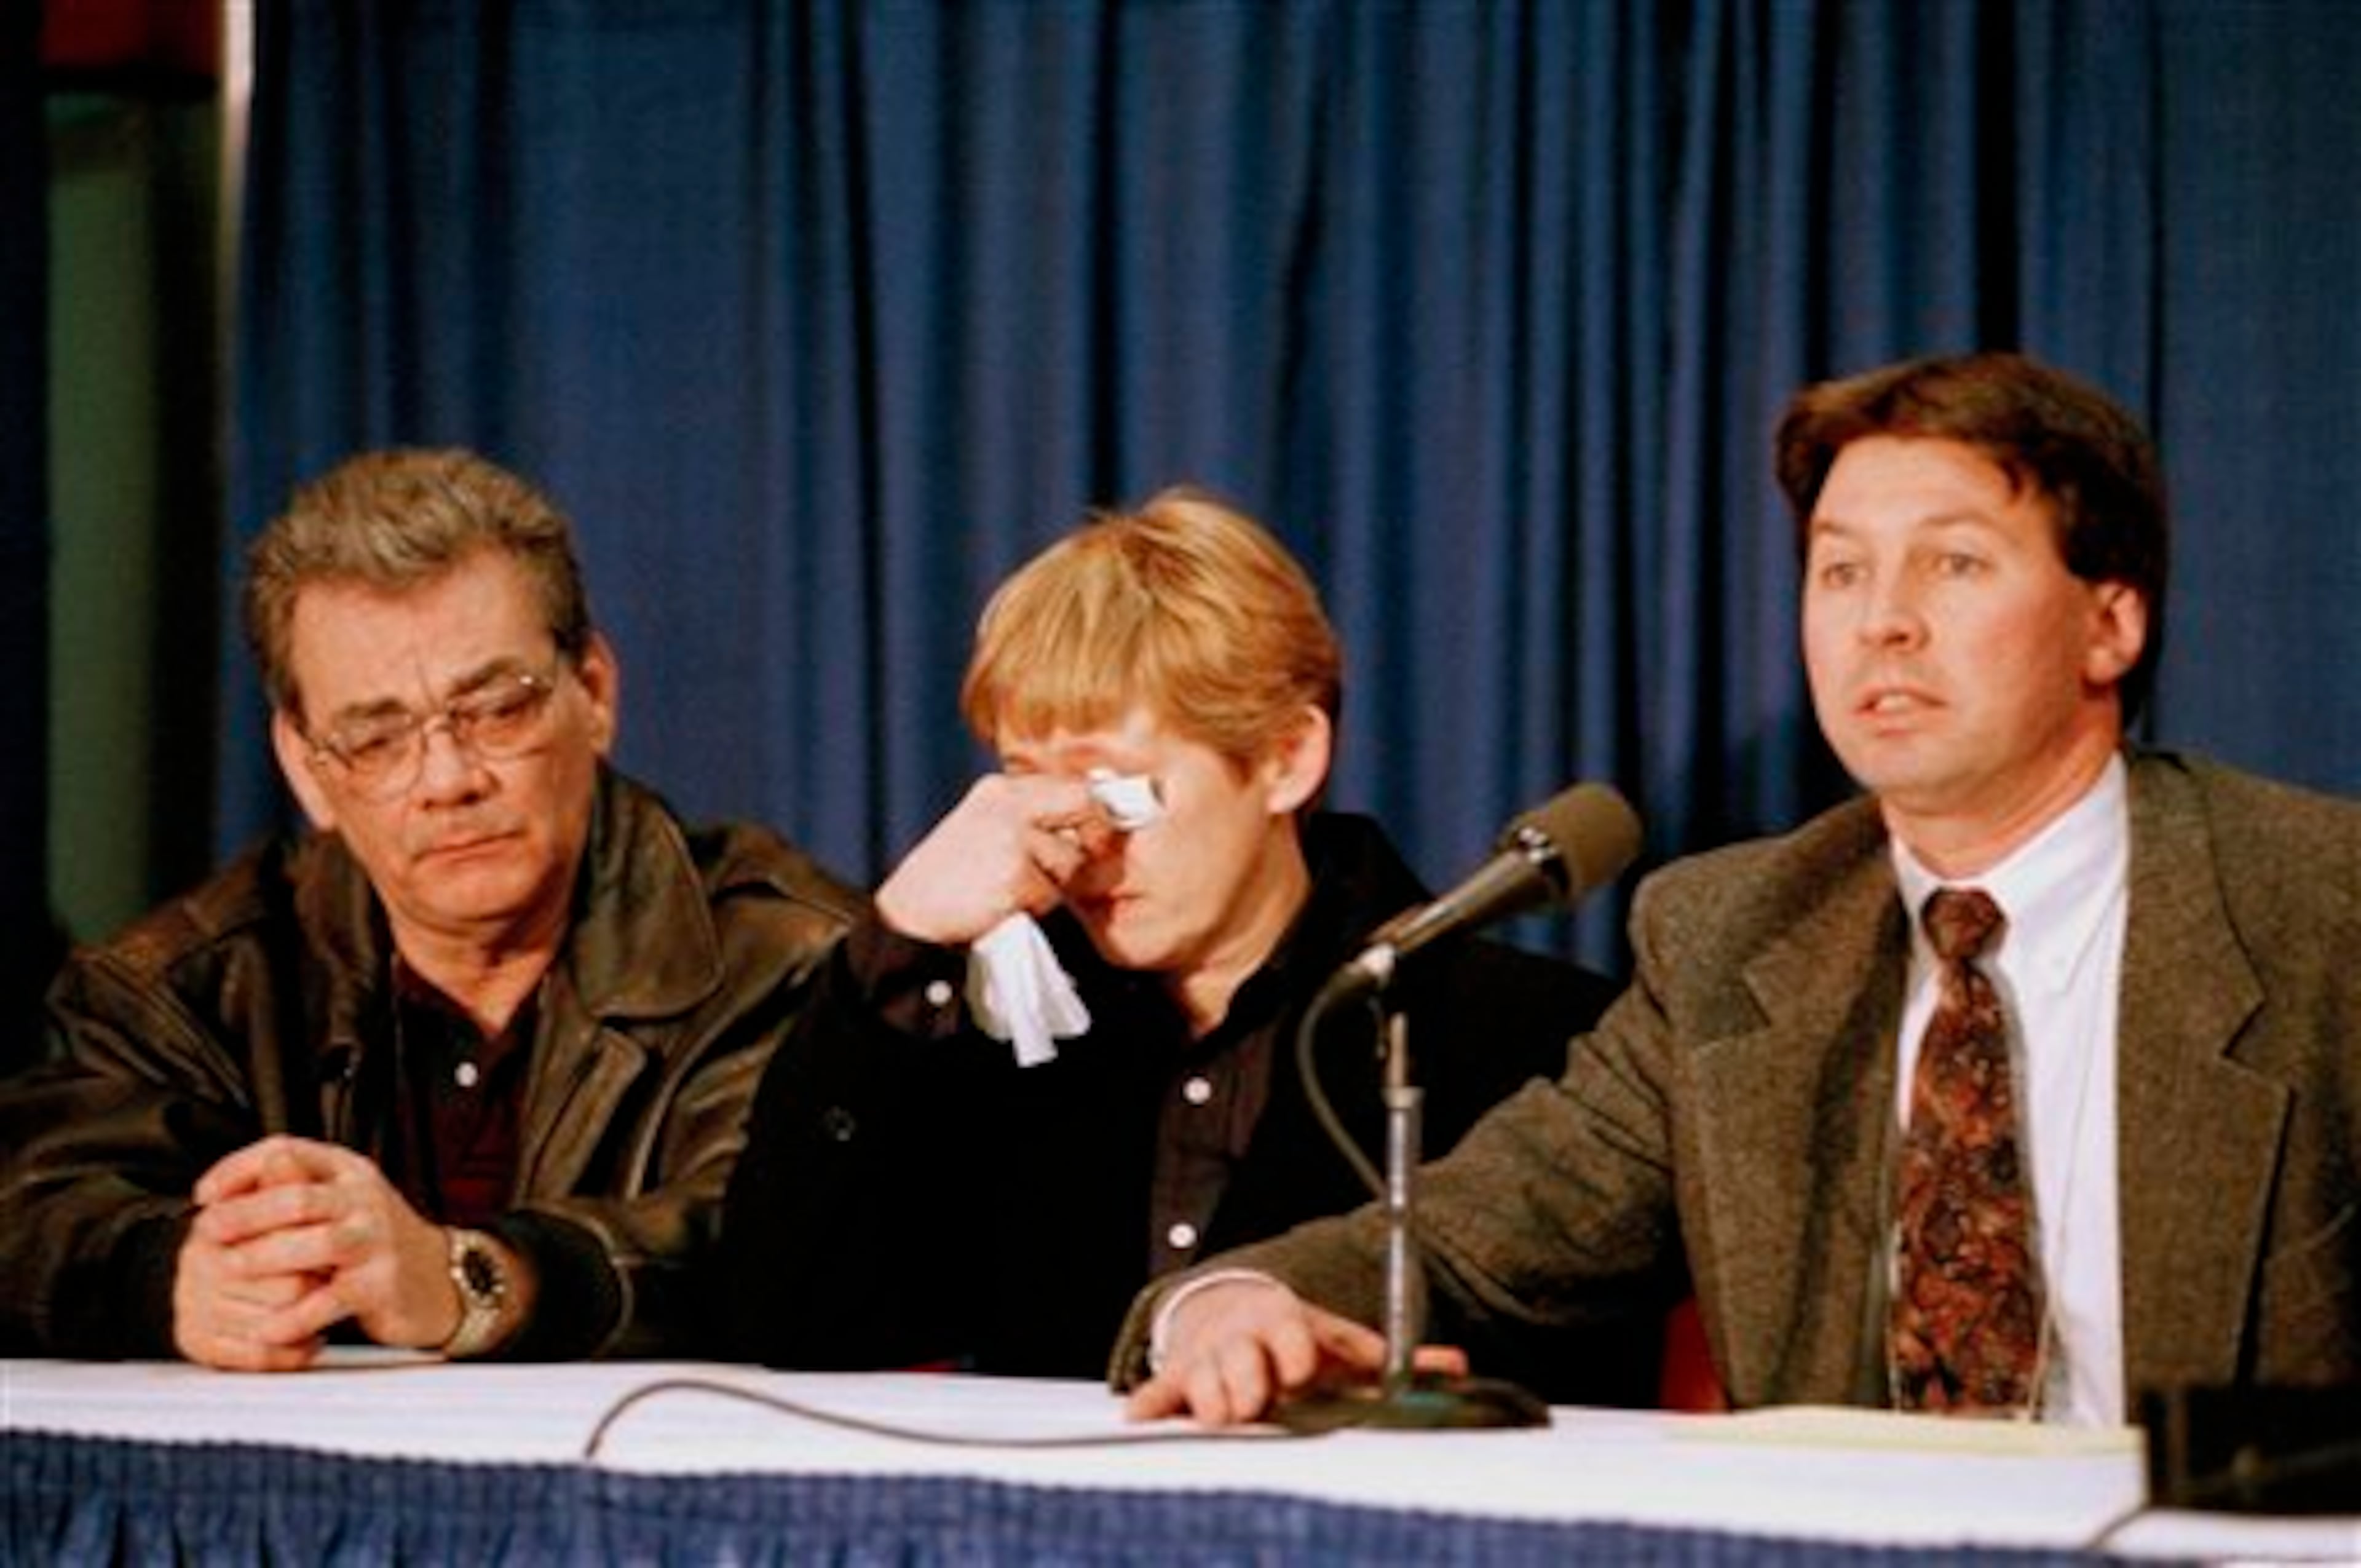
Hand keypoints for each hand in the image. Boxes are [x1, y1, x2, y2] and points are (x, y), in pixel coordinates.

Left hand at [177, 1135, 460, 1367]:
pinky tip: (267, 1326)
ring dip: (265, 1258)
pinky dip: (295, 1315)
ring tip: (228, 1271)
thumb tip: (227, 1188)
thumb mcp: (337, 1201)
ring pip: (318, 1243)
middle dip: (246, 1214)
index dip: (238, 1169)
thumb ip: (290, 1188)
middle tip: (208, 1232)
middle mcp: (364, 1199)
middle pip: (300, 1197)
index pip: (287, 1151)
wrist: (438, 1277)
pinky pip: (332, 1299)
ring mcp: (377, 1240)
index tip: (204, 1194)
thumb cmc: (374, 1240)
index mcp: (347, 1171)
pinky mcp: (382, 1284)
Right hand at [875, 772, 1114, 943]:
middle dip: (1092, 834)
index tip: (1097, 831)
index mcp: (998, 790)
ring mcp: (1012, 837)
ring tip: (1009, 890)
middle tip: (1082, 859)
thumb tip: (1081, 825)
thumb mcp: (982, 830)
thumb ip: (1026, 820)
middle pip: (1082, 804)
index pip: (1069, 785)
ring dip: (1051, 884)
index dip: (1092, 810)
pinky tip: (1000, 905)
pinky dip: (1033, 907)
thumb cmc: (947, 880)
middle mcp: (1007, 804)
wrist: (910, 915)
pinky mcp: (1015, 874)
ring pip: (1070, 860)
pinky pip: (1050, 894)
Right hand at [1123, 1278, 1469, 1424]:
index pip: (1288, 1333)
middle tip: (1259, 1405)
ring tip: (1224, 1416)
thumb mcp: (1346, 1346)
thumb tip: (1459, 1367)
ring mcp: (1204, 1358)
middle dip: (1249, 1387)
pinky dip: (1149, 1408)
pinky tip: (1143, 1420)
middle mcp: (1241, 1337)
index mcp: (1285, 1321)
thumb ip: (1398, 1361)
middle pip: (1239, 1363)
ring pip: (1200, 1383)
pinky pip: (1155, 1393)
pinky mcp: (1174, 1379)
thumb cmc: (1300, 1341)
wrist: (1235, 1310)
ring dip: (1211, 1403)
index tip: (1300, 1374)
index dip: (1293, 1354)